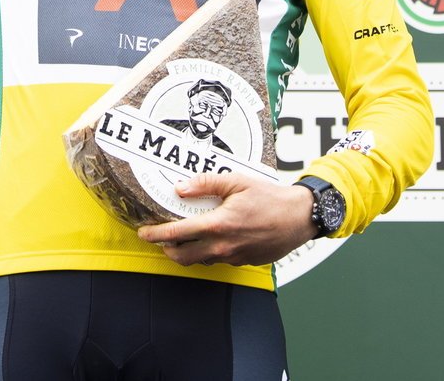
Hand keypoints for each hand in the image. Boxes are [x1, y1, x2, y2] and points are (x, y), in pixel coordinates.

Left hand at [136, 173, 315, 266]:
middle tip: (161, 238)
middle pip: (182, 257)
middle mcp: (223, 245)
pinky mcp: (243, 261)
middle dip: (166, 249)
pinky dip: (209, 251)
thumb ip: (206, 183)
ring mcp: (233, 256)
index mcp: (218, 224)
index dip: (155, 235)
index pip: (176, 234)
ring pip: (200, 261)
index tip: (143, 232)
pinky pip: (219, 259)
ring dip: (187, 252)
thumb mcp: (237, 181)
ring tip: (184, 237)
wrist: (299, 218)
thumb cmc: (270, 198)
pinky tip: (213, 237)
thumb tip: (181, 188)